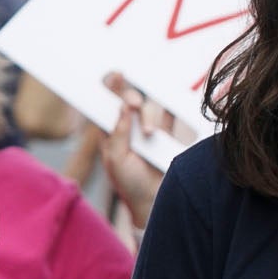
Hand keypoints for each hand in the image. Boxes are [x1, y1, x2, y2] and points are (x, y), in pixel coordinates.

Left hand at [99, 73, 174, 231]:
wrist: (156, 204)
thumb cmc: (130, 185)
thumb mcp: (116, 160)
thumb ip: (118, 134)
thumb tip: (122, 108)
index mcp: (110, 133)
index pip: (107, 105)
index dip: (110, 88)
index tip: (115, 74)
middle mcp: (128, 129)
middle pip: (129, 102)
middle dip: (130, 98)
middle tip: (131, 104)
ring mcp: (149, 133)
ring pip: (149, 110)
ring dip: (147, 115)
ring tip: (149, 133)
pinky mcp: (168, 138)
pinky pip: (171, 118)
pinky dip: (170, 108)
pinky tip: (170, 100)